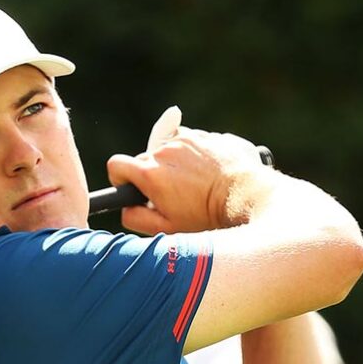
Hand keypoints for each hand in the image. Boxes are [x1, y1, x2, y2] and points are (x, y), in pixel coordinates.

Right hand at [107, 107, 271, 234]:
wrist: (246, 197)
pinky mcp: (207, 135)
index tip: (135, 189)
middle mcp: (166, 150)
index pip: (116, 165)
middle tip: (173, 194)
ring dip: (175, 164)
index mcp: (150, 172)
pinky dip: (195, 156)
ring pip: (169, 150)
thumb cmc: (206, 216)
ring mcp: (188, 139)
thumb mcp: (167, 228)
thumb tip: (125, 208)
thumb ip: (136, 218)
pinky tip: (209, 174)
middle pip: (145, 158)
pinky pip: (191, 143)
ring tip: (194, 184)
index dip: (121, 179)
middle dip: (153, 175)